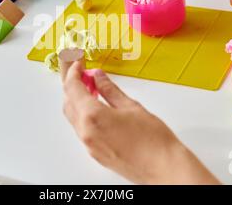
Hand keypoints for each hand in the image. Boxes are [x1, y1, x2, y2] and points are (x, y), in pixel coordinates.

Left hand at [62, 62, 218, 183]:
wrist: (163, 168)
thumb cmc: (153, 141)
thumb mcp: (131, 106)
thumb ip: (110, 90)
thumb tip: (99, 77)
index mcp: (92, 117)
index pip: (72, 88)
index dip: (74, 72)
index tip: (78, 63)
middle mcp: (86, 132)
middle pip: (68, 103)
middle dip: (73, 85)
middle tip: (83, 73)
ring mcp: (89, 145)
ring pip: (74, 117)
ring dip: (77, 100)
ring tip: (91, 88)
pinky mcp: (96, 153)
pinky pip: (82, 129)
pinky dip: (84, 115)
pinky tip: (97, 107)